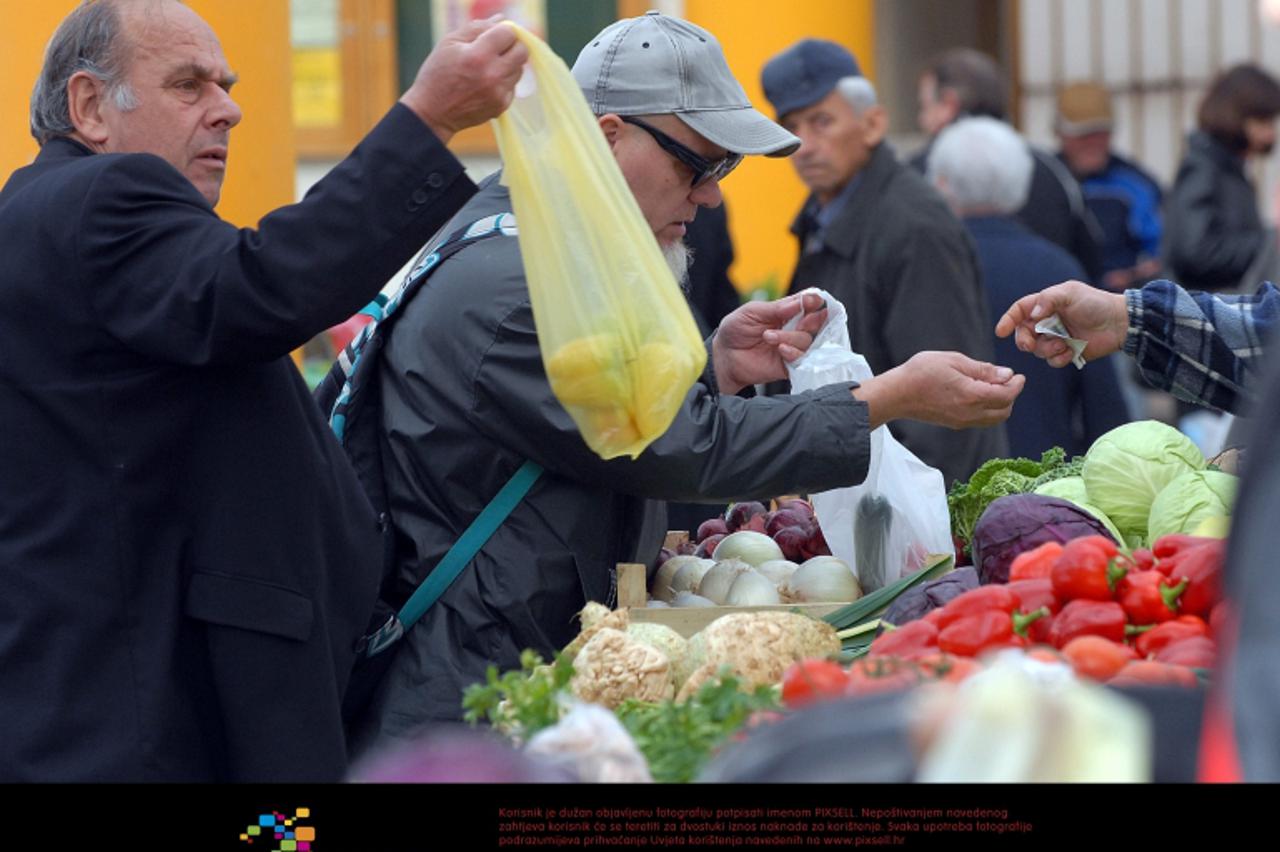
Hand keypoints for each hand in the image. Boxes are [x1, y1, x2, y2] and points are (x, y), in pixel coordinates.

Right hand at [401, 17, 528, 143]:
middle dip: (512, 45)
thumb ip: (477, 28)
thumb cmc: (437, 74)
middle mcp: (492, 75)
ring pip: (520, 69)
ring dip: (508, 64)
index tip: (495, 35)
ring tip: (488, 67)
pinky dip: (503, 81)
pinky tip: (486, 83)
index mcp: (478, 55)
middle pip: (522, 51)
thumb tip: (501, 19)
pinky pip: (513, 86)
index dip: (503, 31)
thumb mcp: (450, 43)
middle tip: (498, 48)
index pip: (509, 34)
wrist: (433, 113)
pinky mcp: (501, 105)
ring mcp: (499, 92)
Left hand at [710, 291, 828, 393]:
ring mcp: (791, 346)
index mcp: (785, 312)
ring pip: (806, 340)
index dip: (813, 301)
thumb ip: (777, 308)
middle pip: (815, 322)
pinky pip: (802, 359)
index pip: (807, 304)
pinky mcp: (788, 364)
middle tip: (801, 321)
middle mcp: (792, 328)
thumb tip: (801, 301)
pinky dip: (794, 353)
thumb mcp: (752, 312)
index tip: (814, 301)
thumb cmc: (735, 330)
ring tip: (769, 337)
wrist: (724, 356)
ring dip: (790, 337)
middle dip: (811, 320)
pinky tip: (781, 349)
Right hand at [854, 351, 1024, 429]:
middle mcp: (970, 413)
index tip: (1018, 376)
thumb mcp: (954, 360)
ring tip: (993, 387)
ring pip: (993, 419)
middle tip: (1007, 380)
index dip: (1017, 385)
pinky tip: (979, 395)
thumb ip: (982, 369)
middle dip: (1011, 396)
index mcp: (972, 395)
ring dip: (1000, 405)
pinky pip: (980, 421)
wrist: (896, 394)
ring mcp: (961, 421)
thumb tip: (1006, 374)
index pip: (1007, 395)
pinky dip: (988, 410)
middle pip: (1004, 411)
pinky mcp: (953, 424)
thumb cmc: (920, 373)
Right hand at [994, 280, 1127, 367]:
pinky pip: (1052, 361)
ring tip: (1063, 344)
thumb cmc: (1095, 303)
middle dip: (1024, 341)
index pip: (1019, 311)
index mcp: (1044, 305)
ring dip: (1047, 349)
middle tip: (1030, 344)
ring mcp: (1055, 338)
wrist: (1119, 323)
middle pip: (1023, 335)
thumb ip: (1048, 299)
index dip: (1008, 320)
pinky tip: (1071, 351)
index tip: (1001, 332)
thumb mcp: (1070, 293)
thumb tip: (1032, 316)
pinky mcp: (1065, 353)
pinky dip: (1059, 358)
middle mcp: (1046, 322)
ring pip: (1037, 350)